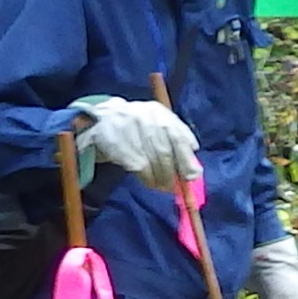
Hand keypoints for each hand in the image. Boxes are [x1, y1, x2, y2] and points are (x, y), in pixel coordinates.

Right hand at [76, 96, 199, 188]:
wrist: (102, 118)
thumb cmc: (140, 126)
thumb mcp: (160, 121)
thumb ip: (180, 135)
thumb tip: (195, 156)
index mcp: (159, 112)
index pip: (178, 137)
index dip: (187, 159)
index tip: (192, 176)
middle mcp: (144, 118)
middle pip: (165, 152)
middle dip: (173, 173)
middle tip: (176, 185)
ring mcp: (129, 130)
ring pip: (153, 162)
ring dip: (161, 178)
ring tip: (163, 185)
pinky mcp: (117, 144)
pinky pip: (139, 167)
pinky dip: (148, 178)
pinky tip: (149, 181)